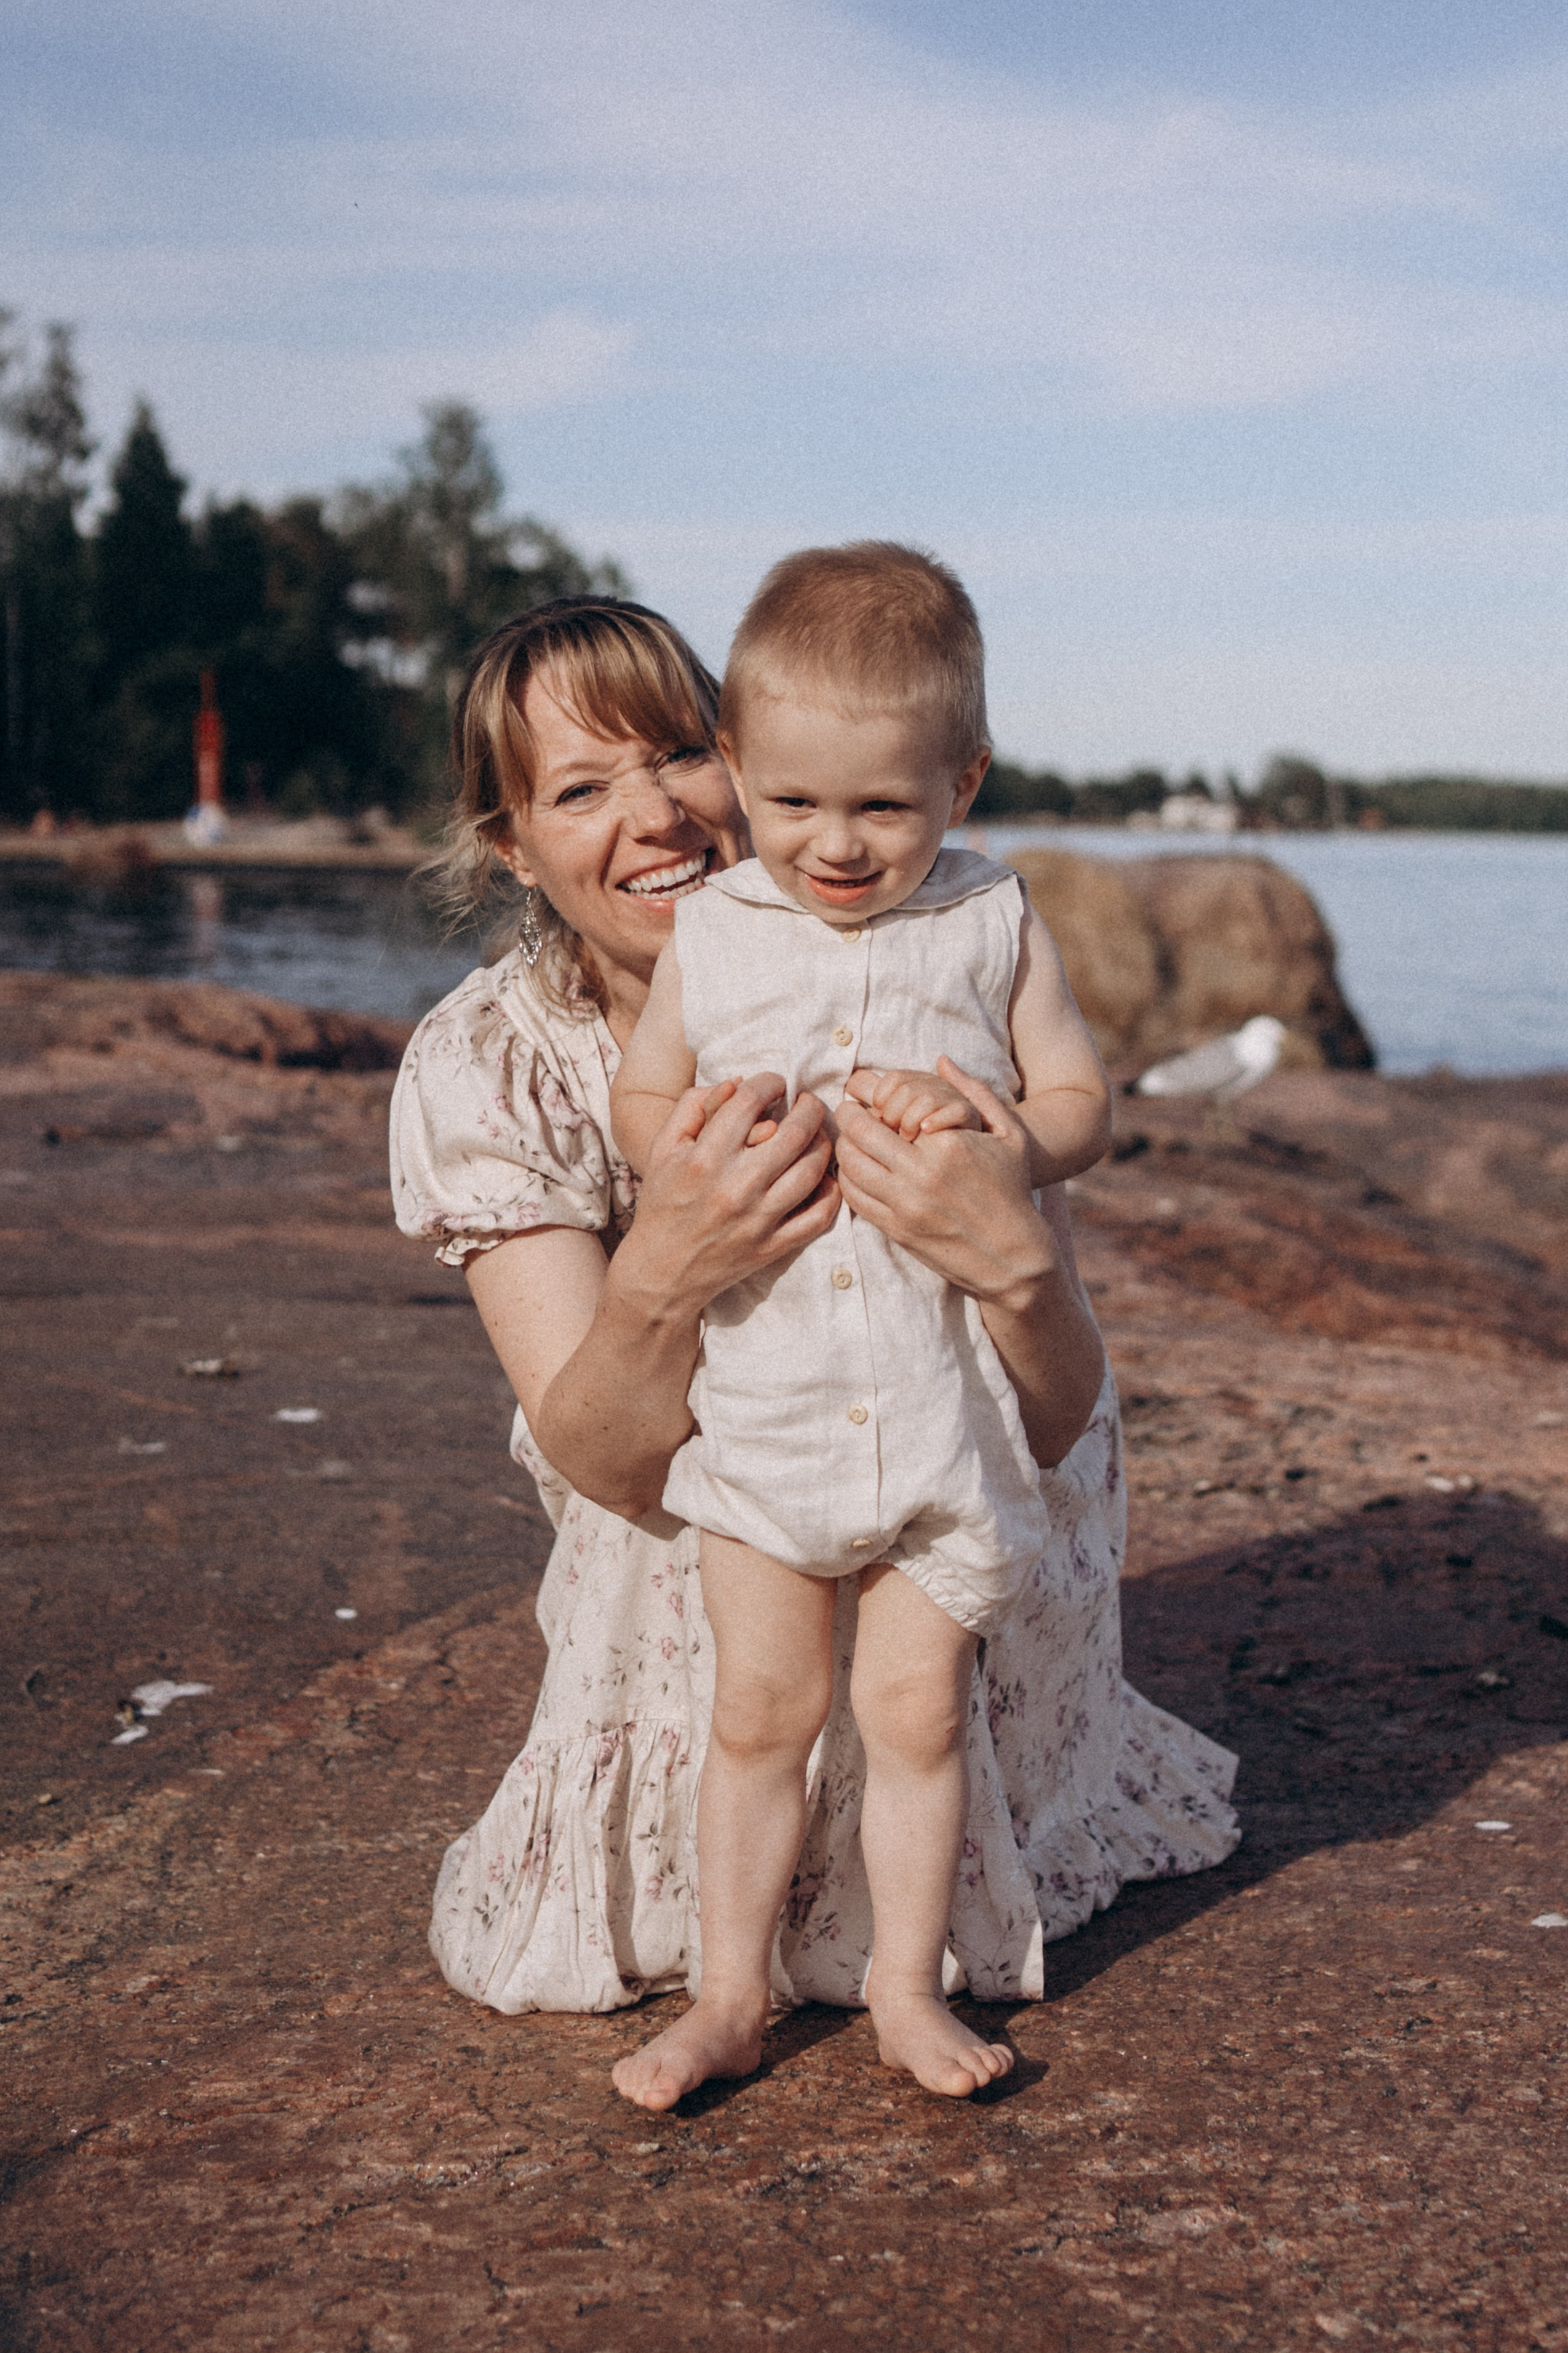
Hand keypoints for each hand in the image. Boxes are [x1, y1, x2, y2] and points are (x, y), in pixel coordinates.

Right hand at [627, 1073, 840, 1316]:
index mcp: (703, 1159)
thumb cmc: (663, 1202)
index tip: (774, 1084)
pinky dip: (830, 1192)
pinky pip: (819, 1216)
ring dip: (823, 1143)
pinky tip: (823, 1176)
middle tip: (807, 1102)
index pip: (749, 1101)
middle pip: (794, 1132)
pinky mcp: (773, 1246)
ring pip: (812, 1170)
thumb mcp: (663, 1148)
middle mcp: (734, 1187)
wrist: (661, 1270)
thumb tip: (736, 1083)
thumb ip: (692, 1106)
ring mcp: (758, 1220)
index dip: (769, 1082)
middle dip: (808, 1107)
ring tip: (816, 1133)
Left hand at [835, 1056, 1053, 1307]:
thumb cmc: (1013, 1191)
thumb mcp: (1010, 1135)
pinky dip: (847, 1179)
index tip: (866, 1095)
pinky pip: (855, 1197)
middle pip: (861, 1135)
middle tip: (847, 1110)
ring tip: (849, 1138)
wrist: (1013, 1257)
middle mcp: (922, 1174)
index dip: (871, 1099)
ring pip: (851, 1166)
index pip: (888, 1111)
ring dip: (844, 1148)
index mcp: (948, 1145)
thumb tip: (941, 1060)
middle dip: (849, 1117)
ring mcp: (906, 1205)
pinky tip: (855, 1169)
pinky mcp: (896, 1229)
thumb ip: (976, 1092)